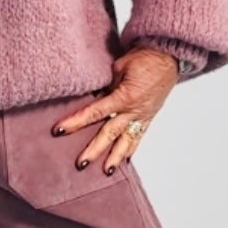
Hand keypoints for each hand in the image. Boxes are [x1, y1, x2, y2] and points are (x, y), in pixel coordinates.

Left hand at [50, 45, 179, 173]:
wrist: (168, 56)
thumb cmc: (144, 58)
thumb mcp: (119, 67)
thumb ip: (105, 85)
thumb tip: (93, 96)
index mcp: (124, 97)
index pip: (94, 112)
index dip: (76, 122)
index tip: (60, 130)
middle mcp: (134, 111)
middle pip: (109, 134)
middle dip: (94, 150)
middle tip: (81, 163)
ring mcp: (143, 116)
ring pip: (127, 141)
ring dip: (116, 157)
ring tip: (106, 171)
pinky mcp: (149, 117)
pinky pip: (139, 137)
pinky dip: (131, 149)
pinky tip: (125, 160)